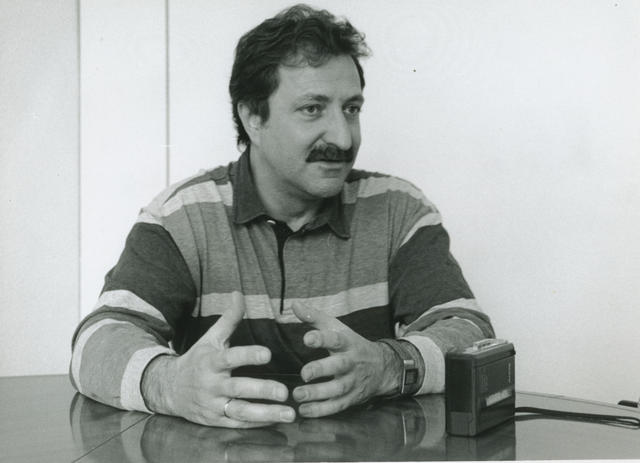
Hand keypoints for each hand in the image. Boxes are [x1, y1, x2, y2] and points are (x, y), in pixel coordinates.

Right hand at [141, 304, 295, 427]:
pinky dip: (256, 424)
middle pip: (238, 389)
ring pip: (240, 411)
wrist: (168, 389)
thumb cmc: (197, 360)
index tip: (268, 354)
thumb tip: (239, 293)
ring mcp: (213, 405)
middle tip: (284, 392)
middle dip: (262, 390)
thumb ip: (229, 318)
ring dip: (266, 414)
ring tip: (289, 414)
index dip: (248, 356)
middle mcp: (212, 385)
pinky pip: (237, 424)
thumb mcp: (210, 338)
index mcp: (211, 362)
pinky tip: (275, 420)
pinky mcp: (215, 421)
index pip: (231, 358)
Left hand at [290, 302, 400, 416]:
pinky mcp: (351, 398)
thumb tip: (294, 304)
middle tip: (304, 374)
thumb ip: (314, 317)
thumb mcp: (336, 328)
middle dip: (321, 370)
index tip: (307, 338)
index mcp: (347, 342)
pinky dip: (321, 410)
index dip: (322, 338)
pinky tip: (305, 410)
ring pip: (337, 389)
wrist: (382, 367)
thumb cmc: (351, 344)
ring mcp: (353, 381)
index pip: (336, 339)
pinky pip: (337, 406)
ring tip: (298, 395)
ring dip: (317, 394)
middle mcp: (351, 362)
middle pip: (339, 366)